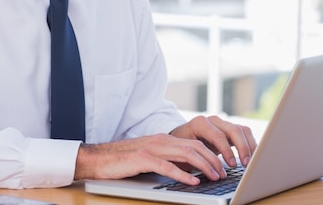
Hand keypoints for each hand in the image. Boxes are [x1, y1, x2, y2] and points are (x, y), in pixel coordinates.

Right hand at [74, 133, 226, 184]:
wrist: (98, 158)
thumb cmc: (124, 160)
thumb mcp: (150, 157)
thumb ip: (168, 159)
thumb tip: (189, 171)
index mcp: (163, 139)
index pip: (194, 143)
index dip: (210, 154)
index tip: (221, 166)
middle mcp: (160, 141)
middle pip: (194, 147)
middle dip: (212, 160)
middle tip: (223, 173)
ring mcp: (152, 148)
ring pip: (185, 154)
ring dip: (203, 166)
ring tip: (214, 177)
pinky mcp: (143, 159)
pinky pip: (168, 166)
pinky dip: (183, 174)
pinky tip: (193, 182)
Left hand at [170, 115, 256, 167]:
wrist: (180, 139)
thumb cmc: (181, 148)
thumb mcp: (186, 152)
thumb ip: (198, 159)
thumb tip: (212, 173)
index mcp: (199, 124)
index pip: (218, 135)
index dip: (227, 151)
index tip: (232, 165)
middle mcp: (212, 121)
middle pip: (234, 130)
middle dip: (242, 148)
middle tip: (246, 165)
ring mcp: (222, 123)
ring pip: (242, 130)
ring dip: (249, 146)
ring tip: (251, 163)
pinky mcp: (229, 129)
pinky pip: (244, 133)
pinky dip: (250, 144)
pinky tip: (252, 157)